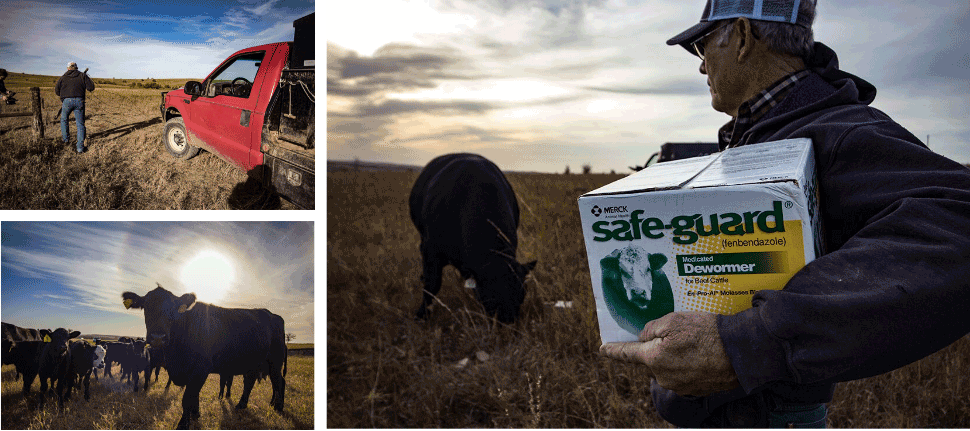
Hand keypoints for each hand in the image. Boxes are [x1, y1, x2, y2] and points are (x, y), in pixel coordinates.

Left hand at [600, 311, 739, 396]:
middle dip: (659, 346)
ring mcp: (680, 386)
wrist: (741, 352)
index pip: (627, 354)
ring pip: (669, 365)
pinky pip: (684, 372)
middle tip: (678, 333)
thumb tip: (644, 337)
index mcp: (654, 358)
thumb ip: (652, 328)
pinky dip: (689, 362)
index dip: (614, 350)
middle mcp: (663, 377)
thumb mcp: (674, 319)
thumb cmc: (707, 332)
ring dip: (676, 354)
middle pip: (652, 358)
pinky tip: (703, 351)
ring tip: (696, 341)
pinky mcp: (696, 389)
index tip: (602, 349)